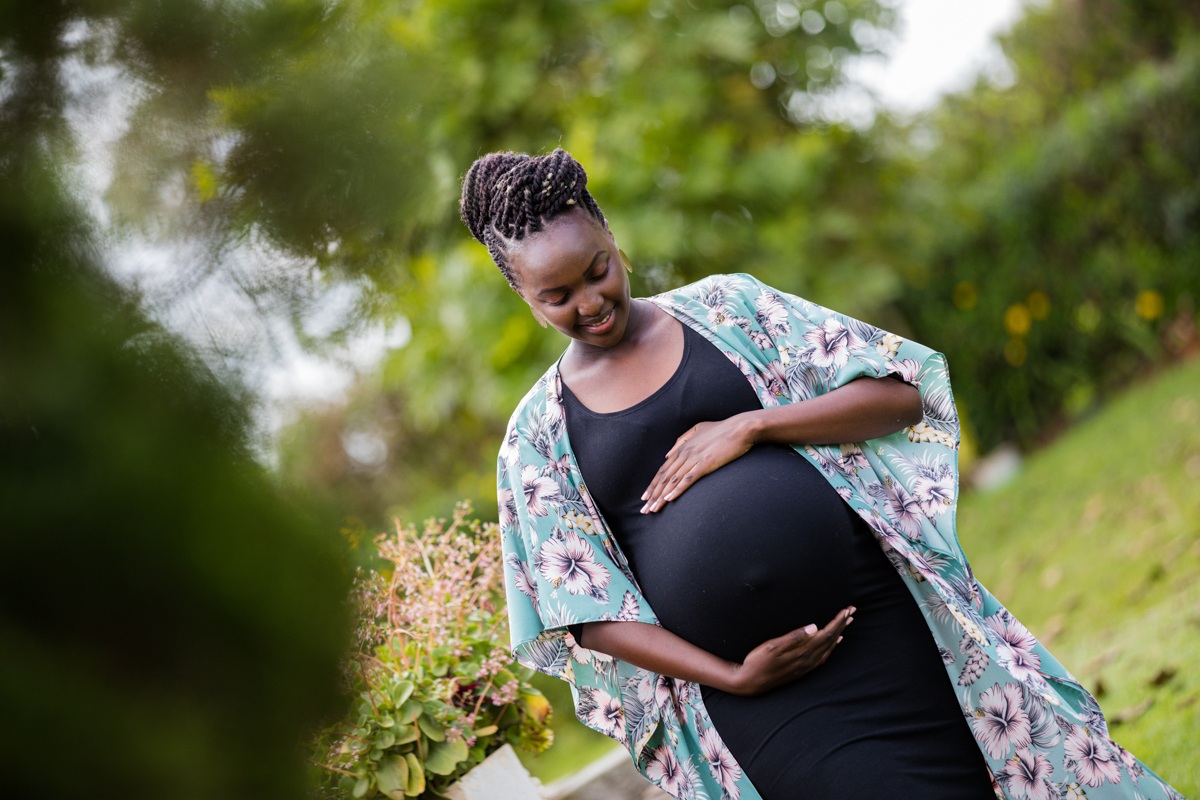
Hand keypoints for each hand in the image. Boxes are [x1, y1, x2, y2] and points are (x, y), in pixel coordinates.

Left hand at [640, 415, 756, 512]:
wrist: (740, 428)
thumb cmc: (722, 429)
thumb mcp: (698, 429)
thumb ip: (682, 440)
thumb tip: (668, 453)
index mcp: (682, 448)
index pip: (663, 470)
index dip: (652, 485)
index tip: (645, 497)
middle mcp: (684, 454)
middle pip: (664, 478)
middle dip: (652, 495)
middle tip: (644, 509)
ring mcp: (694, 459)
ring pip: (672, 481)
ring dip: (661, 497)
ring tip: (653, 509)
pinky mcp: (705, 464)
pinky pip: (687, 479)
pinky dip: (677, 490)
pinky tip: (669, 499)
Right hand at [727, 606, 854, 696]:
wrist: (750, 682)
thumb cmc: (758, 661)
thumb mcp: (772, 646)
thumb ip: (794, 637)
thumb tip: (814, 627)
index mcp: (802, 652)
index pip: (826, 633)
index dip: (837, 621)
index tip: (847, 609)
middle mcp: (808, 660)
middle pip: (831, 639)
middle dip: (842, 624)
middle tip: (852, 611)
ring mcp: (806, 666)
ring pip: (829, 648)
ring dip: (839, 634)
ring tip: (847, 623)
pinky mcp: (802, 669)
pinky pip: (823, 657)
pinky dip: (831, 647)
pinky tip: (834, 643)